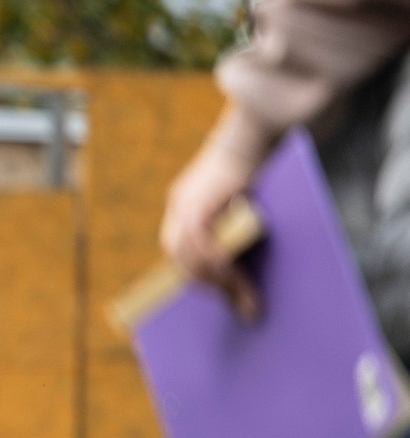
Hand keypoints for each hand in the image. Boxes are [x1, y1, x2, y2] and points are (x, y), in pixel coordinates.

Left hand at [161, 104, 277, 321]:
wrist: (255, 134)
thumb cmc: (257, 166)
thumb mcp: (241, 202)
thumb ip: (233, 227)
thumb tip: (248, 260)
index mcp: (184, 205)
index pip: (178, 252)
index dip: (195, 275)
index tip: (216, 295)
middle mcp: (178, 205)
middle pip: (178, 258)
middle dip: (206, 284)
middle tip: (235, 303)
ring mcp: (183, 204)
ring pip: (187, 256)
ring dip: (214, 280)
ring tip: (241, 295)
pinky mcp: (195, 204)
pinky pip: (200, 246)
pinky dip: (217, 265)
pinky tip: (235, 277)